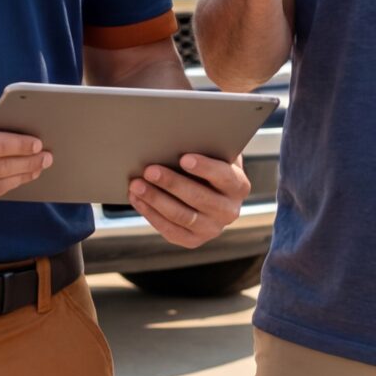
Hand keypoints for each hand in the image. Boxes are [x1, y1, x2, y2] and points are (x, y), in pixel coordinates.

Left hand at [130, 152, 249, 247]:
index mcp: (238, 186)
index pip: (224, 176)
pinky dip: (150, 214)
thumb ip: (206, 146)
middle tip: (150, 170)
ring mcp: (212, 229)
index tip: (184, 158)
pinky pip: (170, 230)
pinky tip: (137, 199)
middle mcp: (229, 211)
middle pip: (199, 198)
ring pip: (181, 216)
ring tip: (136, 184)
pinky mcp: (193, 240)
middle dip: (172, 183)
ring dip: (156, 199)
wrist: (209, 191)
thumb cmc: (207, 164)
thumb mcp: (214, 153)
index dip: (205, 168)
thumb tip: (181, 134)